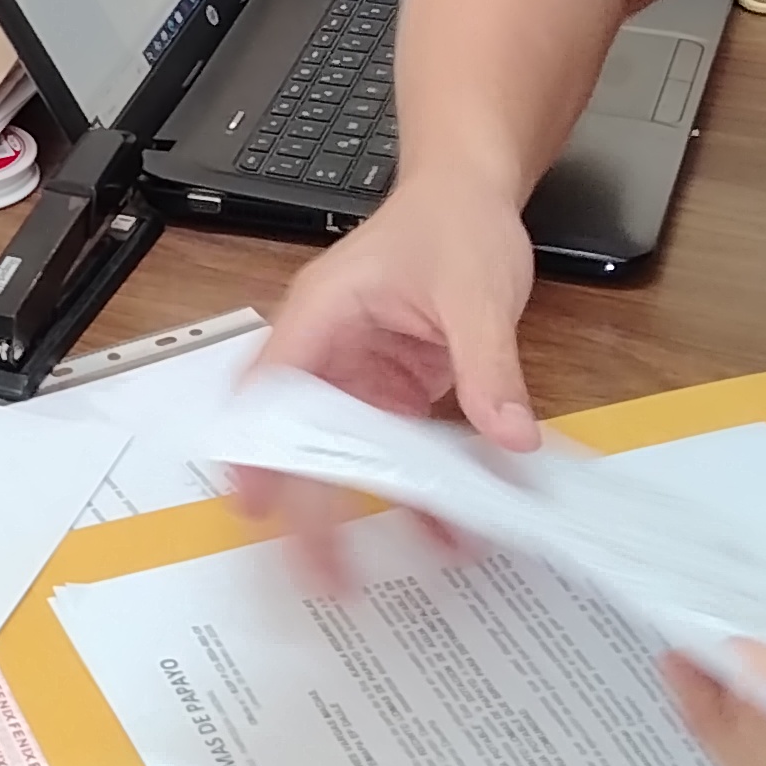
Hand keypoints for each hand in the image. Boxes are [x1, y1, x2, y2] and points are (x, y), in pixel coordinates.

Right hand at [234, 177, 541, 569]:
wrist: (472, 195)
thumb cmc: (455, 219)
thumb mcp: (478, 291)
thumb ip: (490, 367)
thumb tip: (509, 437)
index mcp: (323, 314)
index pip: (273, 386)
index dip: (258, 445)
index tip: (255, 503)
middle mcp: (328, 349)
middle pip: (297, 434)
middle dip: (299, 500)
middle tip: (312, 568)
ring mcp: (357, 374)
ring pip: (341, 451)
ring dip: (351, 504)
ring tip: (357, 571)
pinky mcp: (390, 390)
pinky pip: (391, 448)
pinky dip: (410, 485)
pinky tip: (439, 526)